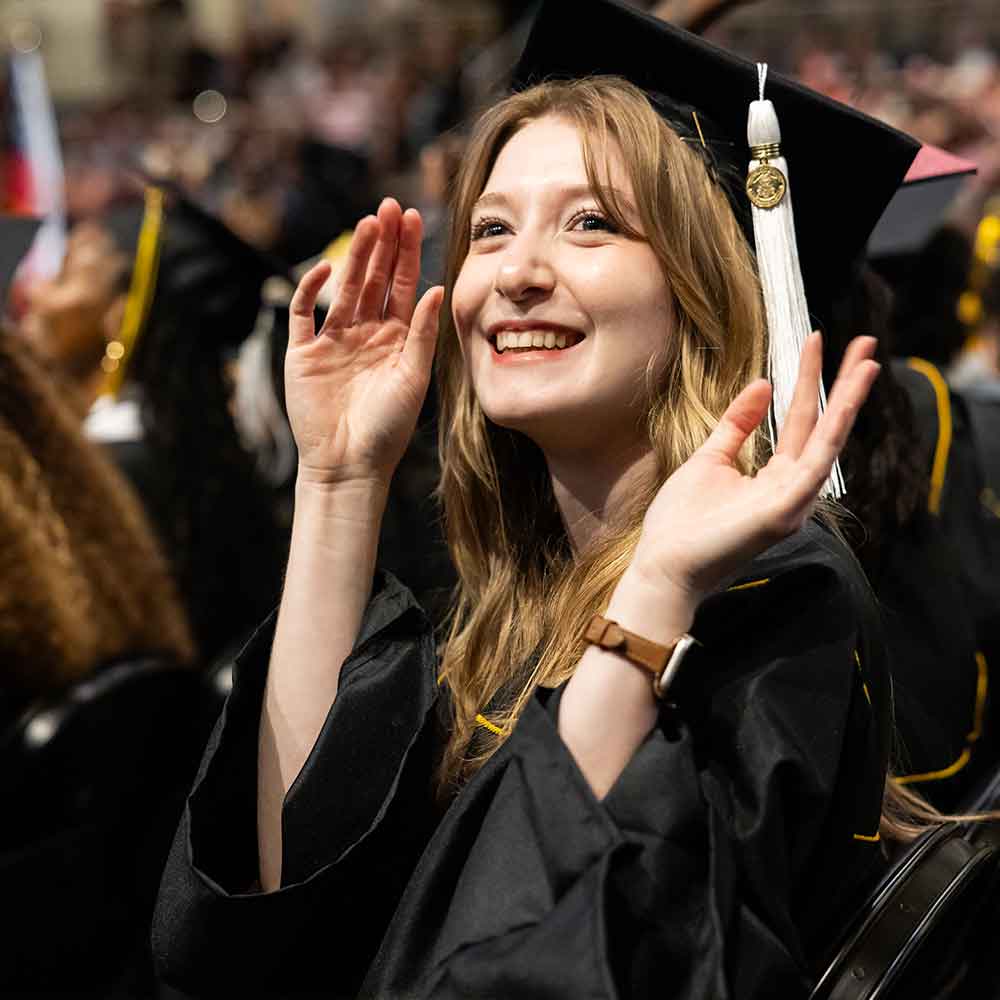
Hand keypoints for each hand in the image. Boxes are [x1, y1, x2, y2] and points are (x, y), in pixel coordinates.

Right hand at [285, 197, 443, 487]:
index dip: (406, 253)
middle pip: (375, 278)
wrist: (349, 463)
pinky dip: (312, 290)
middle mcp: (366, 333)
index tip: (411, 218)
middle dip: (383, 243)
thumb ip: (424, 334)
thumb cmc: (388, 427)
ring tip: (367, 224)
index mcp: (396, 339)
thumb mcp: (413, 377)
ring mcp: (333, 340)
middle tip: (389, 207)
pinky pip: (304, 313)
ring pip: (345, 288)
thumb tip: (438, 288)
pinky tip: (327, 270)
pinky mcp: (303, 352)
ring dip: (354, 256)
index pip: (403, 286)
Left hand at [629, 333, 878, 606]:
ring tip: (867, 362)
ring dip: (848, 402)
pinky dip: (830, 434)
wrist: (663, 565)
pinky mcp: (784, 513)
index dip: (810, 381)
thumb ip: (738, 424)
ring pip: (828, 443)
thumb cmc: (681, 520)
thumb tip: (763, 383)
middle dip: (845, 384)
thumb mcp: (710, 458)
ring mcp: (792, 502)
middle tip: (865, 341)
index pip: (801, 421)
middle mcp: (792, 489)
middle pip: (824, 427)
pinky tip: (843, 403)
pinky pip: (814, 467)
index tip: (818, 340)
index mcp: (774, 478)